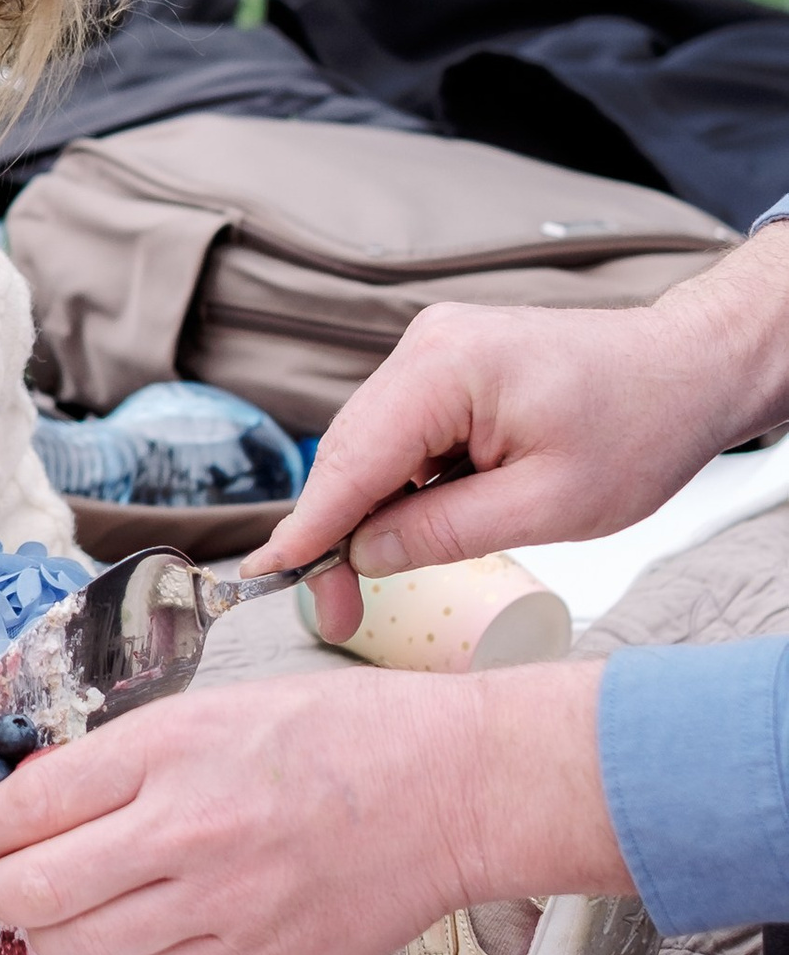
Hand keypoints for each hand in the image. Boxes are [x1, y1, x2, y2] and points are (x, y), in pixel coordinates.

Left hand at [0, 656, 627, 954]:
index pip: (25, 804)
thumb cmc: (348, 735)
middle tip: (3, 876)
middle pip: (32, 888)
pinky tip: (133, 930)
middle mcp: (182, 828)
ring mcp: (219, 902)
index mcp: (167, 748)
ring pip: (80, 946)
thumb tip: (44, 797)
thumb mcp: (219, 707)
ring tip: (65, 905)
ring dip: (55, 930)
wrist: (453, 789)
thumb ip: (129, 757)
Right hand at [245, 227, 788, 616]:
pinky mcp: (447, 364)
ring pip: (372, 444)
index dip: (307, 527)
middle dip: (335, 532)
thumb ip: (444, 531)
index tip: (265, 580)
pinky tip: (411, 524)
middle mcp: (427, 345)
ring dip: (367, 509)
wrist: (688, 372)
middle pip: (351, 451)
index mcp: (448, 367)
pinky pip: (400, 431)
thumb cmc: (639, 429)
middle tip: (334, 609)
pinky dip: (397, 483)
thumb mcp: (547, 507)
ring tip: (367, 576)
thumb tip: (363, 553)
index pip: (353, 459)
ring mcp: (435, 349)